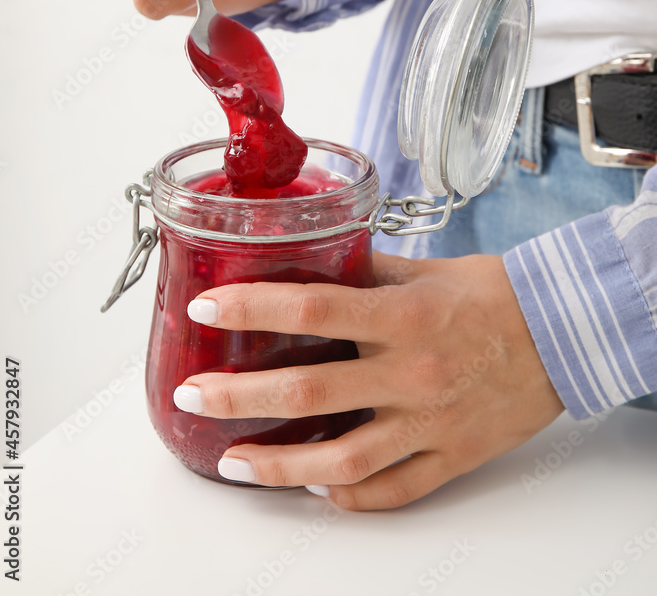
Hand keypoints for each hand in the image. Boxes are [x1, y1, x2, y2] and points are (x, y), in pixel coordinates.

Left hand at [176, 251, 563, 509]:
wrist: (565, 334)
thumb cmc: (495, 295)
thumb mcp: (427, 269)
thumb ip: (367, 270)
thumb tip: (317, 262)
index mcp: (403, 316)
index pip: (312, 310)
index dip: (251, 309)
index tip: (206, 308)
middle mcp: (411, 373)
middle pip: (309, 393)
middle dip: (238, 396)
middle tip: (193, 395)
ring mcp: (429, 423)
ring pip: (342, 461)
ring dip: (279, 466)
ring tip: (232, 462)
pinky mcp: (450, 456)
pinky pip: (392, 491)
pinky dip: (349, 496)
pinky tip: (314, 489)